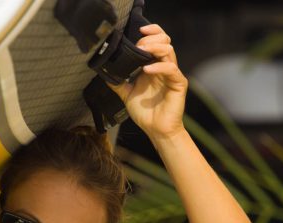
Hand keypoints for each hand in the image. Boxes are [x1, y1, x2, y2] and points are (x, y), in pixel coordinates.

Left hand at [108, 24, 187, 140]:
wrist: (156, 130)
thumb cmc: (146, 114)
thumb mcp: (127, 95)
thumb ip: (118, 83)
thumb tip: (105, 73)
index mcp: (154, 67)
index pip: (157, 42)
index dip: (149, 34)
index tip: (137, 32)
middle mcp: (164, 68)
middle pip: (164, 41)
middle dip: (150, 38)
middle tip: (139, 43)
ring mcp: (172, 74)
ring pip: (169, 51)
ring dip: (154, 48)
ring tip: (142, 51)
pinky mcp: (178, 83)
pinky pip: (171, 69)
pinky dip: (158, 66)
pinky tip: (147, 69)